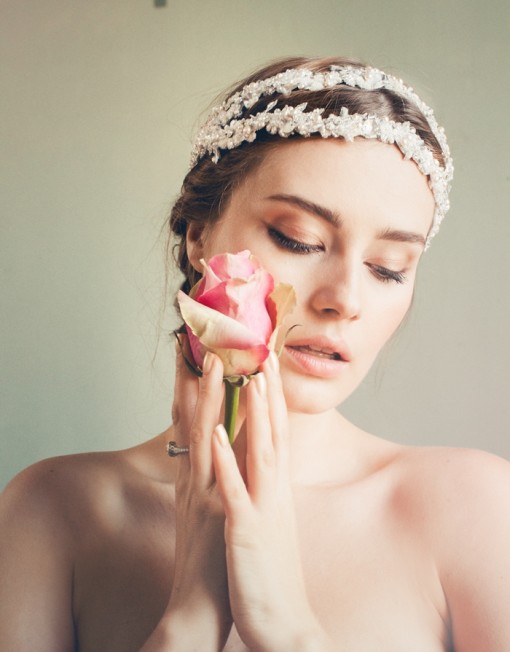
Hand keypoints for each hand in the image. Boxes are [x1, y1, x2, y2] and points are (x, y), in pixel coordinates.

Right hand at [147, 341, 231, 650]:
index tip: (198, 352)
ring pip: (200, 437)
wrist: (199, 605)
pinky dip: (211, 449)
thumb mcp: (209, 507)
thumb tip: (223, 448)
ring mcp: (202, 493)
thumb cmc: (210, 555)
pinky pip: (211, 476)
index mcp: (198, 476)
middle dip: (195, 379)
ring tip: (210, 362)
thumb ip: (213, 476)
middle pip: (191, 419)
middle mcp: (195, 478)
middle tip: (198, 339)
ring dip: (205, 398)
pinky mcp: (211, 514)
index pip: (194, 421)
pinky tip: (213, 424)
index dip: (195, 386)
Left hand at [212, 352, 332, 650]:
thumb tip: (261, 466)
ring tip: (249, 376)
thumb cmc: (270, 573)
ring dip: (254, 412)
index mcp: (277, 491)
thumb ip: (267, 491)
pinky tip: (217, 432)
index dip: (273, 399)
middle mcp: (274, 493)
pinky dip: (227, 458)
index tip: (268, 366)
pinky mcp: (247, 532)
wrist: (285, 625)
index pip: (277, 434)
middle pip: (273, 433)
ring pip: (259, 451)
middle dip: (269, 392)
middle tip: (264, 353)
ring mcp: (262, 510)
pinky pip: (234, 490)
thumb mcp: (270, 523)